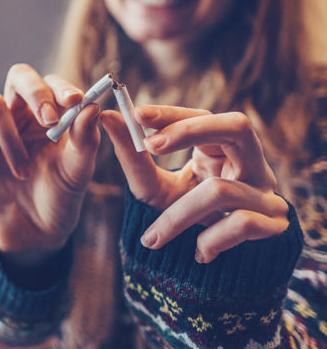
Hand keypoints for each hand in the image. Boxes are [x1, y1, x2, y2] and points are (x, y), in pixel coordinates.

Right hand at [0, 64, 101, 266]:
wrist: (35, 232)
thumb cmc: (60, 194)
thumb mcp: (78, 170)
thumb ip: (86, 139)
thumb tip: (92, 107)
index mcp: (48, 113)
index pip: (50, 83)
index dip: (60, 87)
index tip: (74, 101)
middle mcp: (19, 114)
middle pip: (19, 76)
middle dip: (34, 92)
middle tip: (49, 119)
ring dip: (10, 138)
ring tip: (23, 172)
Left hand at [100, 105, 289, 262]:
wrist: (209, 268)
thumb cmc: (182, 218)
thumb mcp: (154, 187)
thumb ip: (133, 156)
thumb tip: (107, 117)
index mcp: (224, 149)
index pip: (205, 115)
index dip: (174, 113)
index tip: (138, 115)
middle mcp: (251, 165)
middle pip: (237, 127)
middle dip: (190, 132)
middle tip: (149, 145)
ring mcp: (266, 193)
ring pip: (222, 189)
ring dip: (178, 214)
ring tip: (153, 237)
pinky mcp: (274, 226)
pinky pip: (240, 224)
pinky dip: (210, 240)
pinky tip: (197, 253)